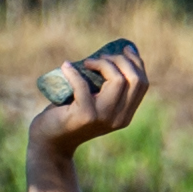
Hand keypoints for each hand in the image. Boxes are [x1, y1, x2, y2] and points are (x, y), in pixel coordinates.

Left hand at [30, 39, 149, 156]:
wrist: (51, 142)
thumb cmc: (70, 115)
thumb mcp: (96, 103)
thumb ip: (108, 88)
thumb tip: (117, 54)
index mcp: (125, 115)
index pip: (142, 84)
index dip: (136, 62)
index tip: (125, 49)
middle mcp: (118, 118)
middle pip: (134, 79)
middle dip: (120, 60)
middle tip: (101, 57)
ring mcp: (103, 117)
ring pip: (117, 80)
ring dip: (103, 63)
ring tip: (87, 62)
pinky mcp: (85, 115)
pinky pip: (83, 84)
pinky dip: (73, 72)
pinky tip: (65, 66)